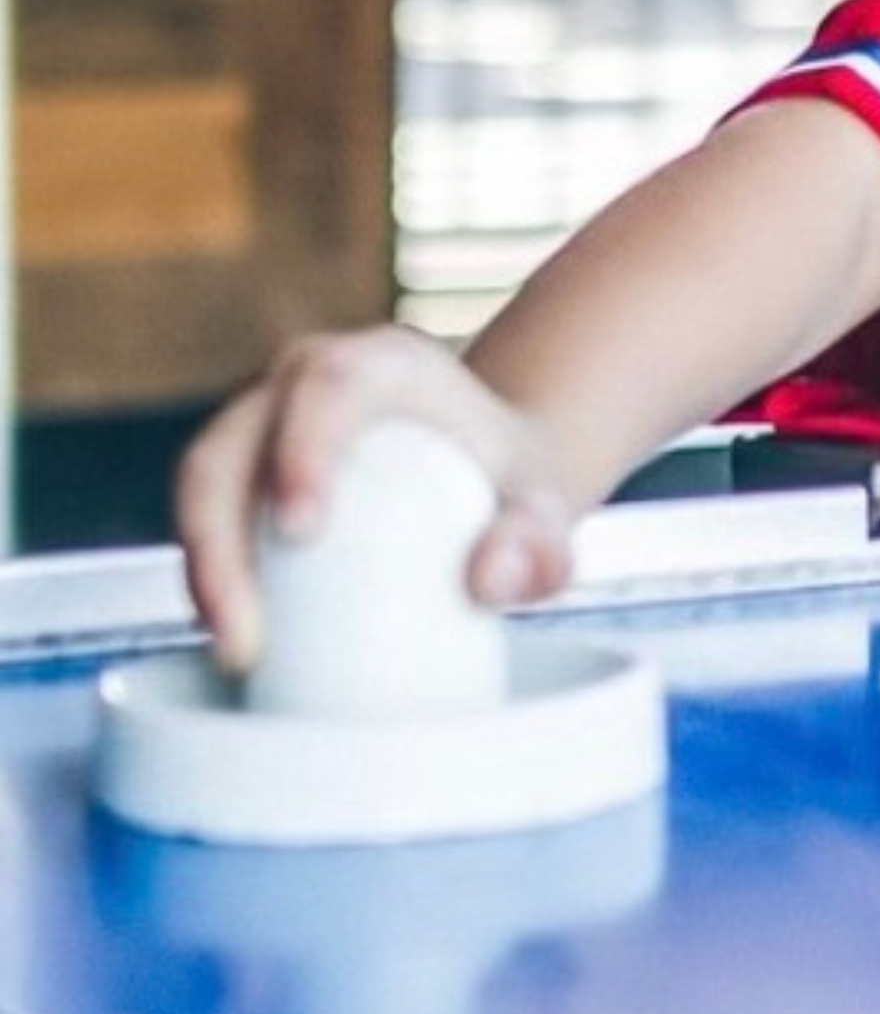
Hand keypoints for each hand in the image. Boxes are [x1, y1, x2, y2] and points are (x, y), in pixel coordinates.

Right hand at [174, 324, 577, 678]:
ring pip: (204, 478)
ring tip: (237, 651)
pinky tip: (234, 642)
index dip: (303, 447)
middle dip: (220, 533)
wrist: (488, 477)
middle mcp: (309, 379)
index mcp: (385, 362)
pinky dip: (207, 576)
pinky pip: (206, 514)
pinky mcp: (246, 469)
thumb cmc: (513, 485)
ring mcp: (268, 421)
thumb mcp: (545, 509)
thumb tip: (487, 581)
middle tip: (248, 632)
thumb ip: (539, 544)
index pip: (329, 384)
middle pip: (236, 438)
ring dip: (202, 565)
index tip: (301, 530)